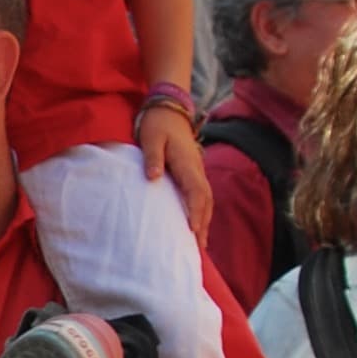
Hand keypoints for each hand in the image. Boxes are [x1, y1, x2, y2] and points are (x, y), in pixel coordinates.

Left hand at [137, 98, 212, 236]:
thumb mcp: (150, 138)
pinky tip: (197, 227)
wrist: (169, 110)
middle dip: (203, 224)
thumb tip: (153, 177)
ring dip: (205, 221)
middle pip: (205, 200)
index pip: (195, 190)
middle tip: (198, 248)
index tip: (193, 229)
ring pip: (206, 200)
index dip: (196, 211)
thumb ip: (152, 157)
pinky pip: (202, 196)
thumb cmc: (157, 125)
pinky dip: (202, 213)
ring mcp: (198, 171)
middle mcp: (196, 169)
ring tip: (200, 245)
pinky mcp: (194, 173)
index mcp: (187, 162)